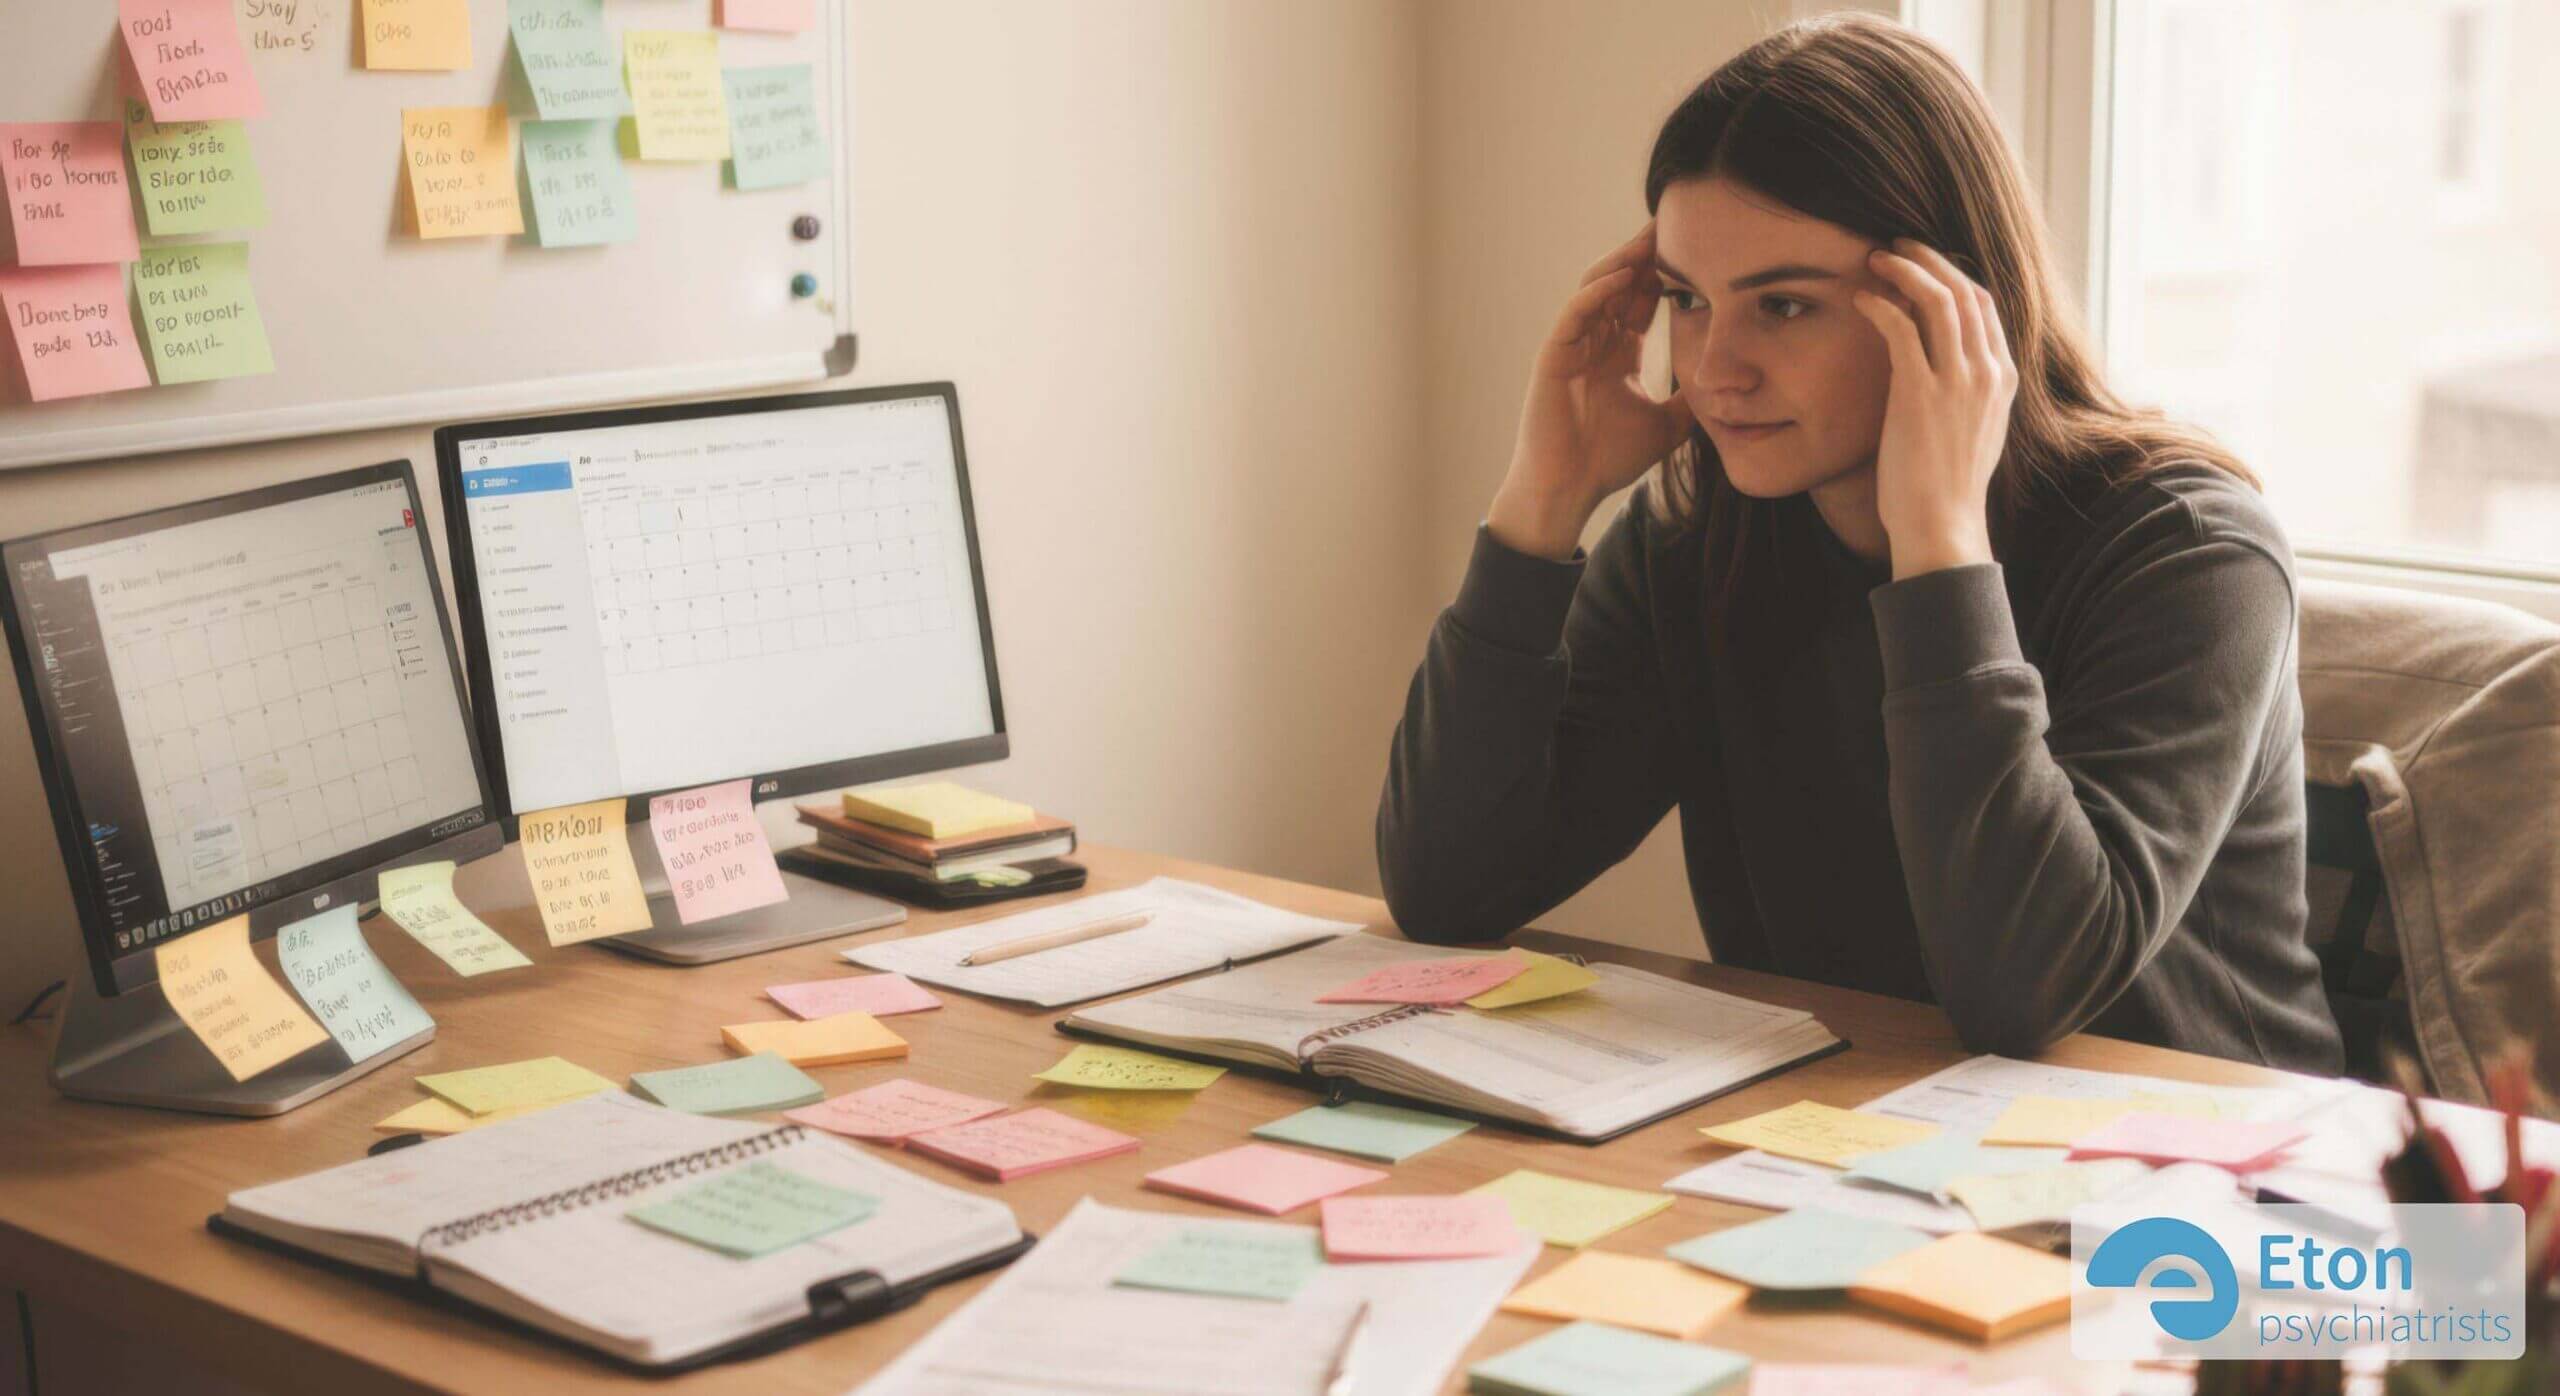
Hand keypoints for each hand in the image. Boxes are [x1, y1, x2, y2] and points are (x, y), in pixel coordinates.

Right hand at [1489, 222, 1695, 560]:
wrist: (1569, 491)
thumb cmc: (1606, 461)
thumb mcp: (1666, 425)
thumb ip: (1689, 402)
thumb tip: (1728, 389)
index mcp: (1616, 354)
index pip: (1641, 300)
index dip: (1666, 274)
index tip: (1697, 249)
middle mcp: (1593, 343)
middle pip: (1621, 284)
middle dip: (1646, 254)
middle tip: (1677, 223)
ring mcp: (1570, 347)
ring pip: (1596, 289)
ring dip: (1622, 262)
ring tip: (1650, 238)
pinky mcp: (1552, 358)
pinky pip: (1574, 314)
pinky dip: (1596, 293)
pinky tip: (1622, 276)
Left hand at [1852, 238, 2018, 579]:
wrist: (1942, 524)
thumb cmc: (1945, 486)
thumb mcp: (1971, 430)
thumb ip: (1965, 393)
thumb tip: (1941, 369)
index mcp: (2003, 379)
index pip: (1984, 306)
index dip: (1952, 276)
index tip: (1922, 265)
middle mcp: (1987, 372)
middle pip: (1964, 291)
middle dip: (1928, 260)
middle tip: (1895, 246)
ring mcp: (1958, 381)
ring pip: (1937, 299)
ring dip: (1904, 271)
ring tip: (1874, 259)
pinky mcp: (1920, 393)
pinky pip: (1901, 329)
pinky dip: (1879, 305)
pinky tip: (1860, 299)